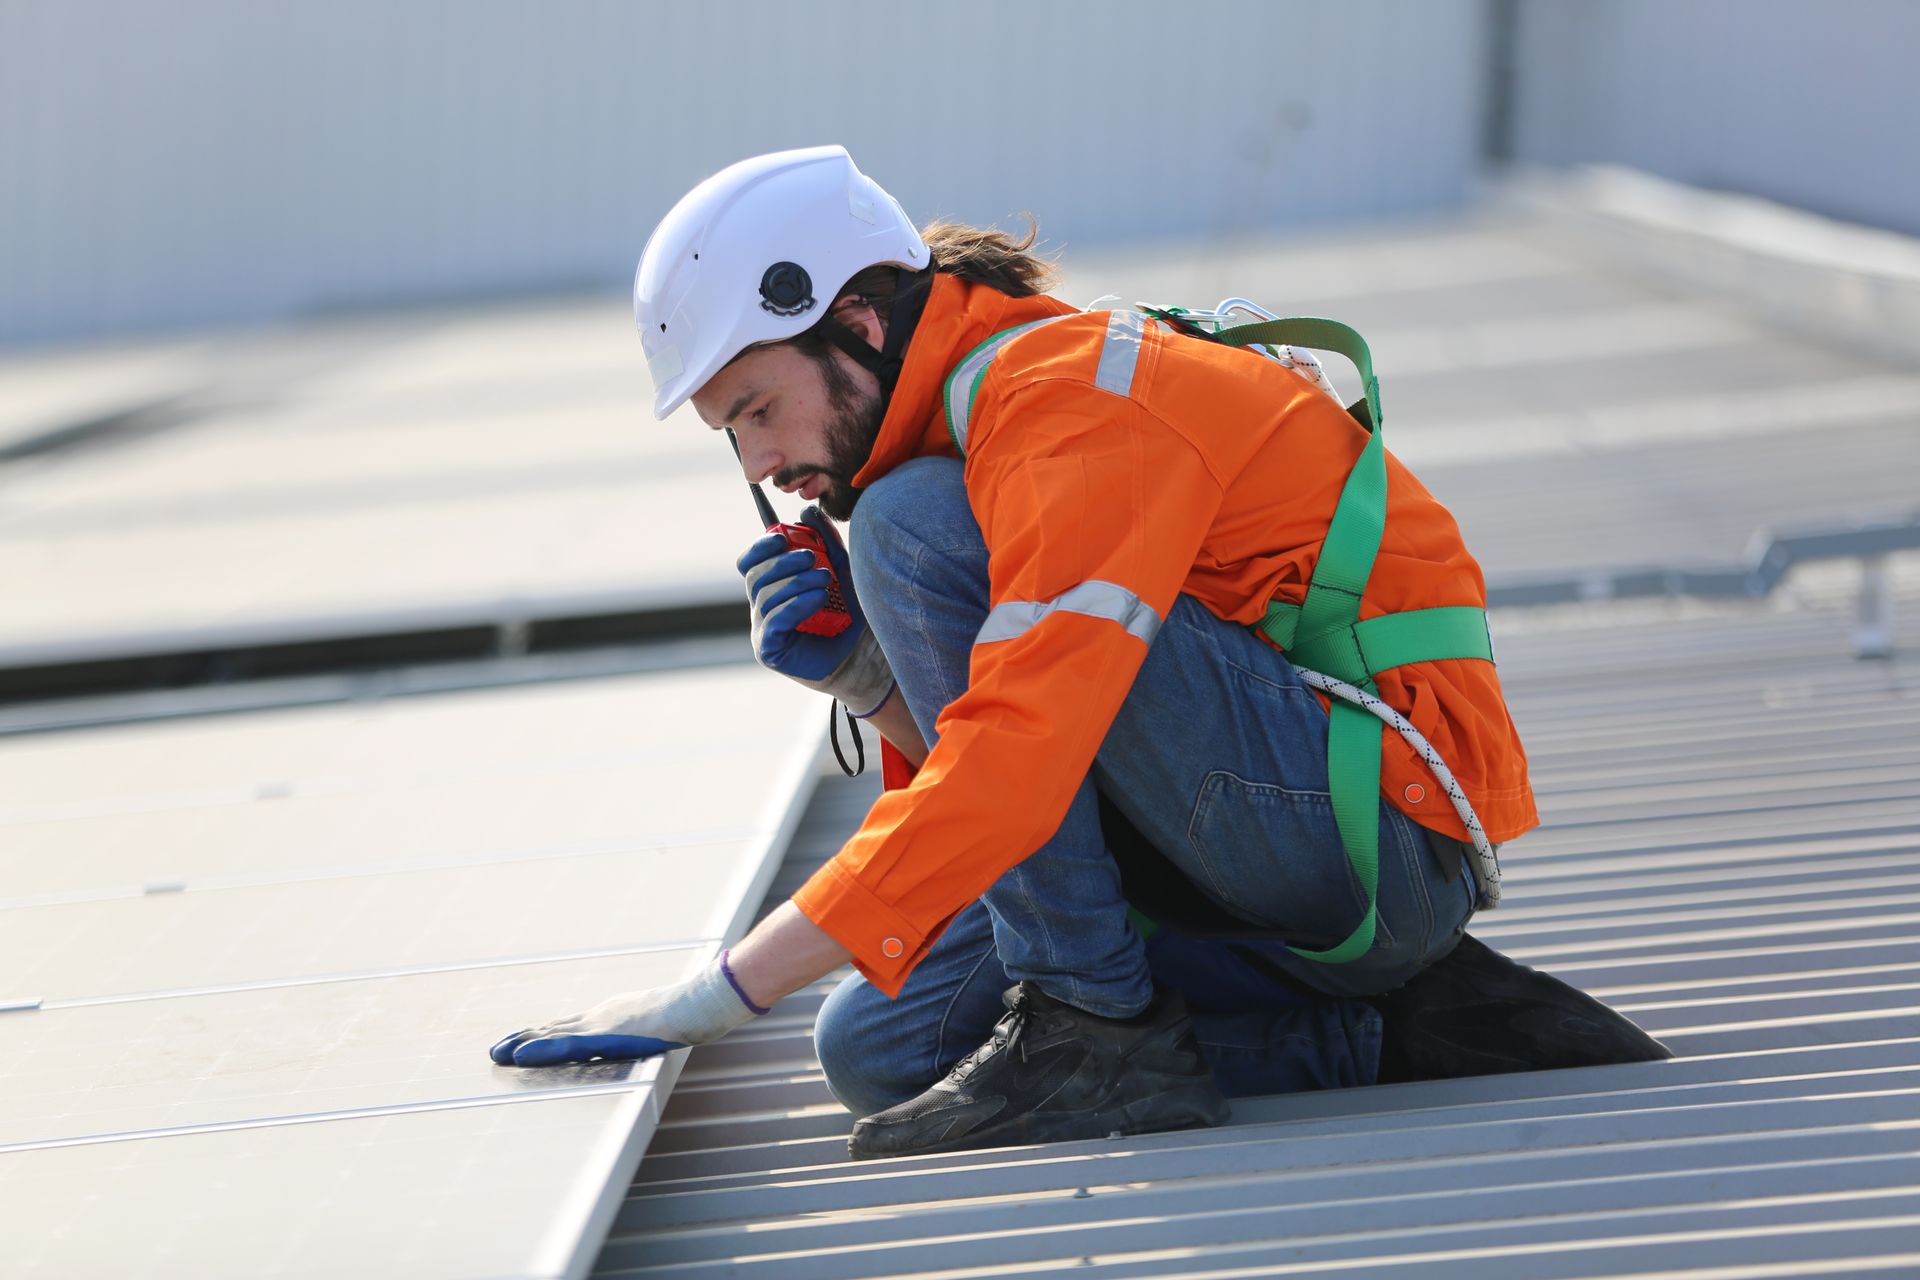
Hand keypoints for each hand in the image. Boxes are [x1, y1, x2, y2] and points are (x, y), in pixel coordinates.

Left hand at [489, 954, 762, 1067]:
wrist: (700, 1004)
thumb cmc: (692, 1012)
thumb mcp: (668, 1021)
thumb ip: (657, 1025)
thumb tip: (666, 1030)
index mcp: (613, 1017)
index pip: (571, 1026)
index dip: (544, 1034)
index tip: (522, 1040)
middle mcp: (601, 1019)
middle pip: (555, 1028)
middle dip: (525, 1038)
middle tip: (496, 1050)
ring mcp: (601, 1026)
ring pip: (553, 1036)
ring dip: (523, 1046)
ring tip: (497, 1054)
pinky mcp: (603, 1036)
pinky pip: (565, 1045)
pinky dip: (541, 1049)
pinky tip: (520, 1056)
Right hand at [738, 506, 893, 713]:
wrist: (861, 655)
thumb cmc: (847, 613)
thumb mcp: (840, 569)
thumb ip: (825, 541)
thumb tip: (806, 511)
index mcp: (771, 586)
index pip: (749, 562)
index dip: (760, 547)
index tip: (782, 538)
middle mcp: (762, 607)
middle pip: (755, 576)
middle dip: (783, 563)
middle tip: (812, 558)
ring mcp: (763, 630)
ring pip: (766, 597)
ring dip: (797, 583)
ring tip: (826, 581)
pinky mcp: (769, 650)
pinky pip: (774, 621)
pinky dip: (796, 605)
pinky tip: (819, 599)